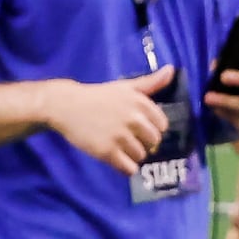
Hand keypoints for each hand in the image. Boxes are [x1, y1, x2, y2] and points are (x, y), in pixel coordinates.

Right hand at [45, 66, 172, 172]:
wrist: (66, 105)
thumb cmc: (98, 96)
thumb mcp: (125, 87)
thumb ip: (150, 82)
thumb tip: (171, 70)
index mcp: (140, 103)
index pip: (162, 126)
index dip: (152, 129)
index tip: (139, 128)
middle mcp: (133, 119)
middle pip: (153, 142)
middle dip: (143, 143)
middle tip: (127, 139)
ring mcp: (120, 136)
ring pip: (140, 156)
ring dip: (132, 156)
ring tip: (118, 147)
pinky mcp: (107, 152)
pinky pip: (128, 169)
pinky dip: (125, 168)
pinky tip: (116, 159)